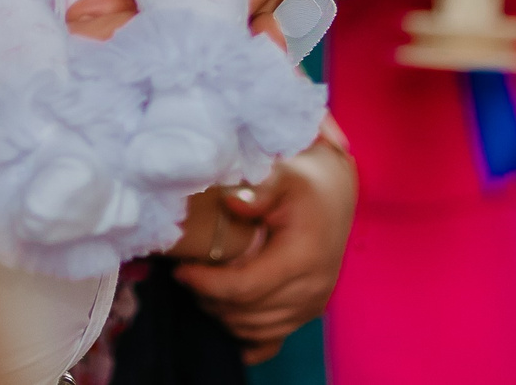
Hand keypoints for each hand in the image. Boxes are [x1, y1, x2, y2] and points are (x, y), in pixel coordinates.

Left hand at [173, 124, 358, 362]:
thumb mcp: (282, 175)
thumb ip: (258, 190)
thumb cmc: (303, 184)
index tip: (181, 270)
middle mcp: (311, 288)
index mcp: (302, 258)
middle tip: (186, 276)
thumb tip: (230, 203)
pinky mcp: (309, 311)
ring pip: (255, 329)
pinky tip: (225, 321)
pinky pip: (272, 339)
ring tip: (201, 288)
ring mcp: (312, 304)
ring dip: (223, 314)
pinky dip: (246, 336)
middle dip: (209, 299)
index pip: (245, 287)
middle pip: (246, 313)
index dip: (208, 284)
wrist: (334, 195)